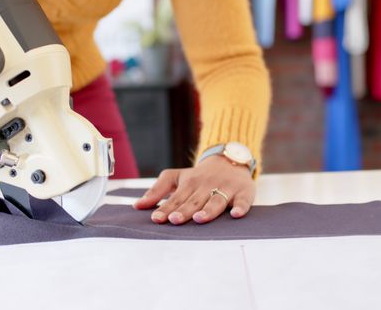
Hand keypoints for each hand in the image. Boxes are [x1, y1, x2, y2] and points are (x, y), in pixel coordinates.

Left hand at [134, 155, 255, 224]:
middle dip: (184, 211)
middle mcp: (207, 186)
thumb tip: (137, 206)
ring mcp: (226, 188)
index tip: (156, 218)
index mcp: (190, 183)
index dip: (166, 208)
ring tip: (199, 218)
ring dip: (208, 210)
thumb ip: (158, 190)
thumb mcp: (177, 177)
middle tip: (174, 220)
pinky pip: (243, 201)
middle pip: (194, 201)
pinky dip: (240, 207)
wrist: (230, 159)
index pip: (176, 198)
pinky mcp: (244, 192)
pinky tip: (235, 215)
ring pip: (216, 200)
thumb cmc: (200, 176)